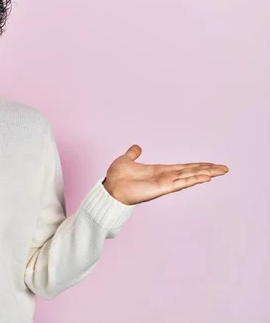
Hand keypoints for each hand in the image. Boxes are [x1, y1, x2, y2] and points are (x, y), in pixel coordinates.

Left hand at [102, 145, 228, 205]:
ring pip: (190, 176)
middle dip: (208, 170)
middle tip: (224, 168)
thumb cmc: (116, 177)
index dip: (197, 165)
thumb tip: (137, 147)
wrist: (110, 188)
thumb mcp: (126, 160)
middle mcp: (166, 177)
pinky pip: (182, 183)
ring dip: (207, 173)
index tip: (210, 164)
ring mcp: (166, 183)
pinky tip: (207, 177)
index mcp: (159, 170)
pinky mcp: (163, 188)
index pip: (183, 167)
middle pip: (191, 172)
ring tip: (222, 171)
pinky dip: (194, 179)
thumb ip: (133, 154)